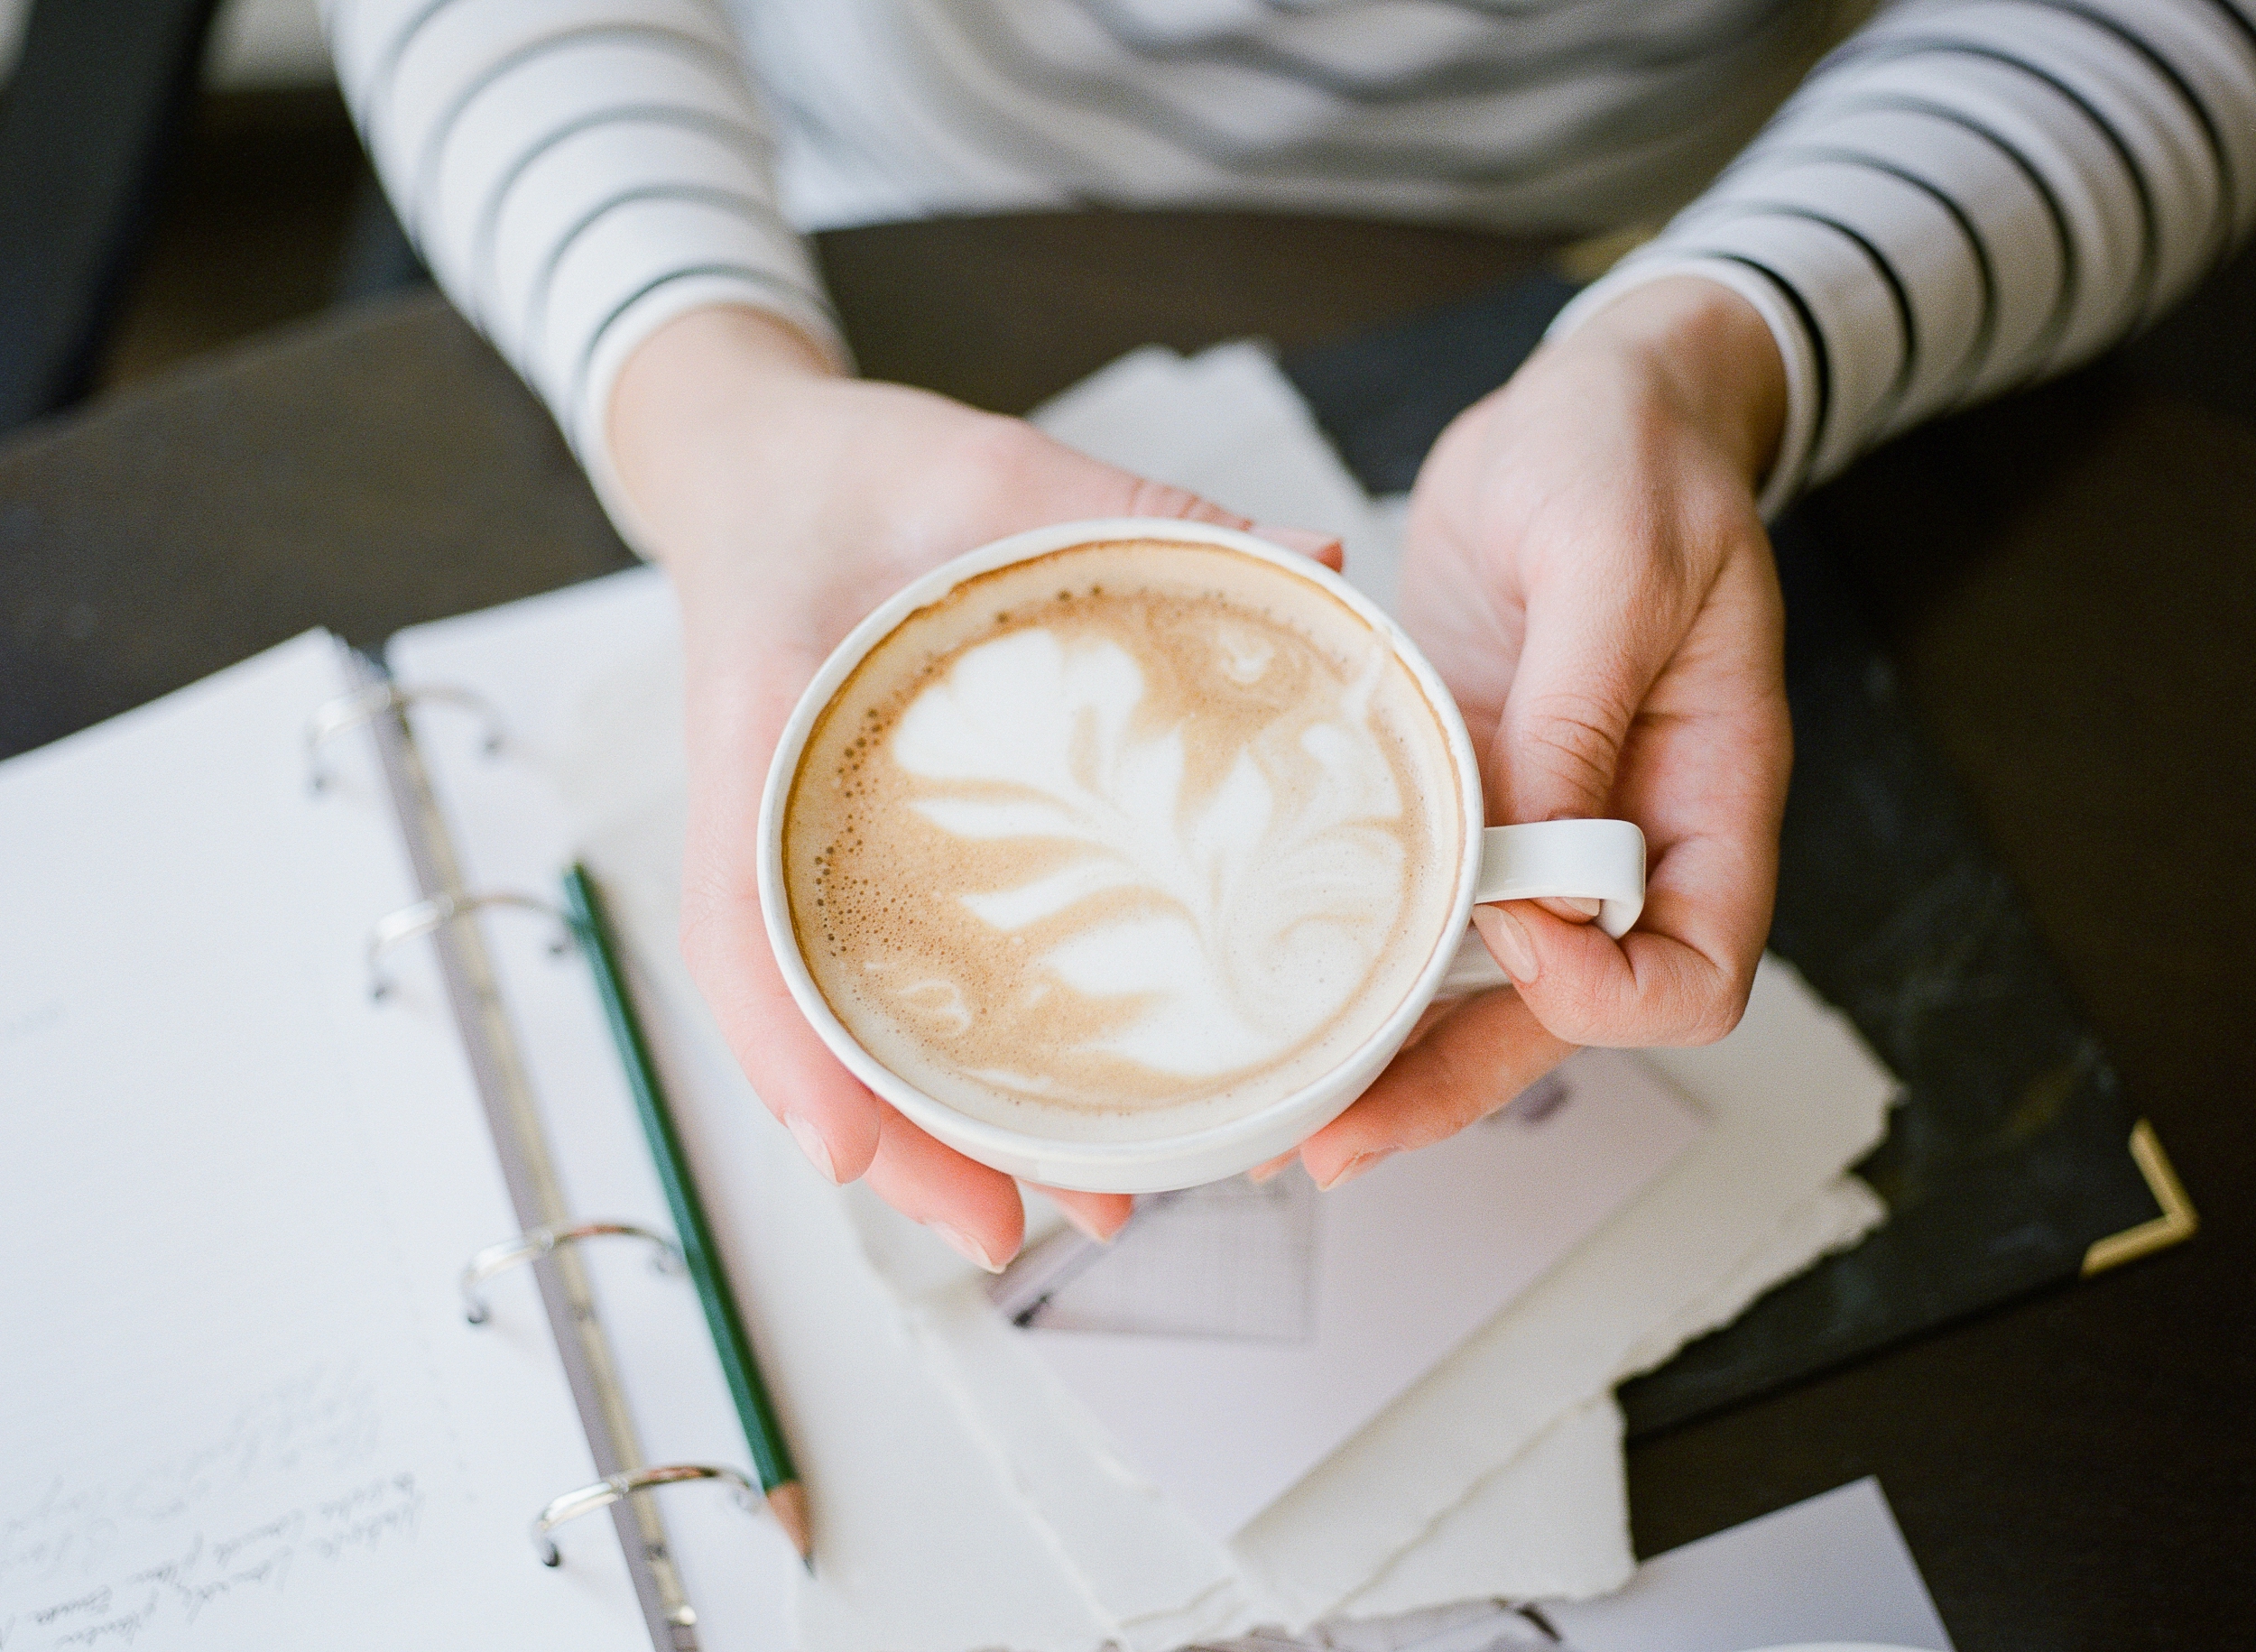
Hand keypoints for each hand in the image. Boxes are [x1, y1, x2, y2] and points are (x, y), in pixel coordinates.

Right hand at [610, 306, 1339, 1268]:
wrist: (762, 465)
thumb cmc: (854, 473)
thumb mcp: (994, 466)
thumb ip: (1147, 511)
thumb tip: (1327, 560)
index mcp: (762, 722)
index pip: (740, 913)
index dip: (788, 1042)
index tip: (850, 1149)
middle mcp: (762, 814)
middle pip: (795, 1015)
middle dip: (895, 1137)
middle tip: (1015, 1229)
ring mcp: (792, 847)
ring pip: (833, 1018)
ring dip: (927, 1125)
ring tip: (1058, 1208)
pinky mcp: (838, 851)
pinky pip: (871, 970)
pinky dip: (941, 1053)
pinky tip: (1043, 1098)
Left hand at [1289, 275, 1793, 1188]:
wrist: (1589, 407)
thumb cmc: (1630, 460)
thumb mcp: (1614, 565)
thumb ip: (1577, 714)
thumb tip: (1534, 865)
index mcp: (1709, 793)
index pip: (1694, 970)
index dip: (1602, 984)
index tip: (1513, 924)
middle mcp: (1630, 833)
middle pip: (1564, 1011)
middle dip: (1453, 1081)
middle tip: (1333, 1139)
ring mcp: (1541, 818)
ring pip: (1479, 977)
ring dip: (1388, 1047)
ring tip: (1282, 1105)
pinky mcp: (1465, 784)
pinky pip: (1420, 899)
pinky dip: (1360, 952)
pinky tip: (1278, 986)